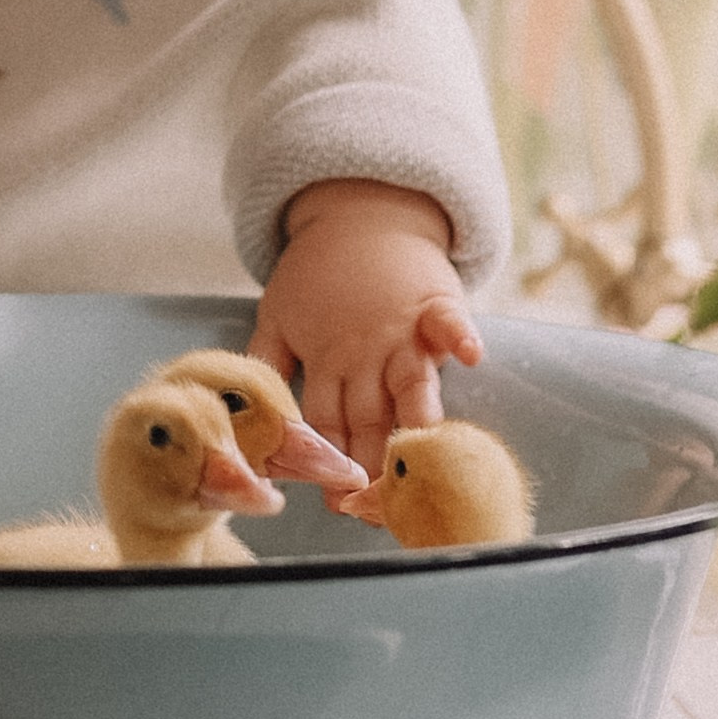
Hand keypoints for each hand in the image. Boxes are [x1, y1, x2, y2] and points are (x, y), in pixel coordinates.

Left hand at [249, 178, 484, 487]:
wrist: (357, 213)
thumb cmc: (318, 273)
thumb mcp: (278, 314)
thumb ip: (267, 361)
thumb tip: (246, 413)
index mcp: (326, 360)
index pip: (327, 422)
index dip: (331, 462)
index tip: (337, 504)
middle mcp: (364, 353)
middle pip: (371, 416)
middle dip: (375, 461)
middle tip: (380, 505)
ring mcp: (401, 330)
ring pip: (410, 380)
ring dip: (416, 414)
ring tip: (421, 444)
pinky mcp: (433, 301)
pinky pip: (448, 320)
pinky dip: (459, 335)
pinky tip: (472, 355)